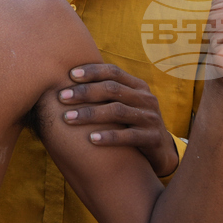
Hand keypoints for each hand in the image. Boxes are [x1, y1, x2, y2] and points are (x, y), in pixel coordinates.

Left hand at [59, 63, 178, 176]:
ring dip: (90, 114)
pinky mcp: (153, 138)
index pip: (113, 72)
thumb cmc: (130, 123)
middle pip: (112, 89)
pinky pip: (129, 136)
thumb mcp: (123, 104)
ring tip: (67, 118)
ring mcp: (151, 118)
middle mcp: (146, 99)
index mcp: (138, 86)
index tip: (69, 75)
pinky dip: (109, 136)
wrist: (160, 151)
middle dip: (84, 92)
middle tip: (61, 97)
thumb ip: (104, 93)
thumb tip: (67, 78)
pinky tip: (91, 139)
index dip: (92, 71)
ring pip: (118, 111)